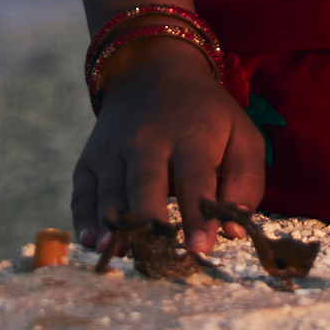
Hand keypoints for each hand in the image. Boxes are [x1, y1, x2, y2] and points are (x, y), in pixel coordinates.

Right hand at [70, 47, 266, 247]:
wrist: (152, 72)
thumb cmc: (205, 116)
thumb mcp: (241, 134)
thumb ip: (247, 181)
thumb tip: (235, 229)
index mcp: (191, 134)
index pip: (195, 177)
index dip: (197, 213)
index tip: (201, 248)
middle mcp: (147, 140)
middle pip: (146, 183)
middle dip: (152, 221)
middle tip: (160, 257)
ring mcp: (113, 149)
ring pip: (111, 191)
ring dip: (116, 225)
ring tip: (124, 254)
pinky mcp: (89, 159)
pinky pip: (82, 192)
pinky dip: (84, 218)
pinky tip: (93, 242)